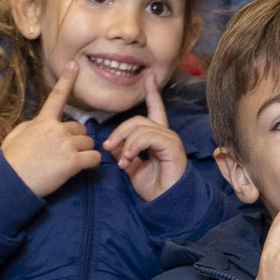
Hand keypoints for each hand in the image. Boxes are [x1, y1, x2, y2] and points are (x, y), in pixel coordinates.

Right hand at [0, 61, 103, 197]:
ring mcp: (66, 145)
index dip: (67, 79)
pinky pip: (94, 158)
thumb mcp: (17, 136)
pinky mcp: (73, 162)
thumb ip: (33, 126)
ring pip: (89, 143)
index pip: (57, 96)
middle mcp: (57, 129)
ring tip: (70, 162)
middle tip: (66, 152)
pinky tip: (83, 167)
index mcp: (42, 121)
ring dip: (84, 151)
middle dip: (77, 139)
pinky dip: (92, 163)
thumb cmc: (11, 161)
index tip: (74, 65)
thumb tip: (40, 124)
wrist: (10, 182)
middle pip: (80, 129)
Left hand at [103, 74, 186, 201]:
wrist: (167, 203)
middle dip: (119, 131)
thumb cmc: (153, 188)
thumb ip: (124, 153)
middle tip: (108, 147)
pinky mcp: (171, 146)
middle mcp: (164, 134)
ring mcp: (169, 139)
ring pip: (140, 127)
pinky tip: (129, 161)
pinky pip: (147, 137)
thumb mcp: (133, 168)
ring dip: (125, 143)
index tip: (148, 77)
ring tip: (122, 161)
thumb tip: (112, 145)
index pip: (154, 109)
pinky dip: (133, 147)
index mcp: (156, 137)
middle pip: (137, 119)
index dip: (151, 93)